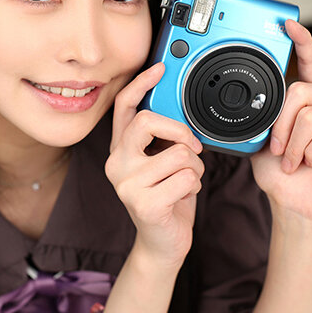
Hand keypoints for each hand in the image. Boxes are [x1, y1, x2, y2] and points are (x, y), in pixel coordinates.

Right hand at [106, 62, 204, 267]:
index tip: (160, 68)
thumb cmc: (167, 198)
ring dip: (194, 168)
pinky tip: (182, 197)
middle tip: (193, 147)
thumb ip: (162, 139)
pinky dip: (194, 186)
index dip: (141, 84)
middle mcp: (116, 163)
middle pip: (149, 121)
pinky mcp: (144, 203)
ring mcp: (127, 184)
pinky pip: (187, 177)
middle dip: (180, 130)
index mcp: (120, 149)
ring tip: (184, 182)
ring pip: (179, 153)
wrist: (163, 244)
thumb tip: (181, 113)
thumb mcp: (161, 163)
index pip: (124, 107)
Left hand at [251, 20, 311, 222]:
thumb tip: (248, 97)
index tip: (288, 24)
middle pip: (302, 91)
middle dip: (282, 125)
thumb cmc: (280, 169)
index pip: (311, 62)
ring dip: (295, 144)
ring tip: (296, 159)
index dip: (302, 41)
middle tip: (280, 149)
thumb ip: (264, 112)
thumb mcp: (262, 135)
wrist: (293, 200)